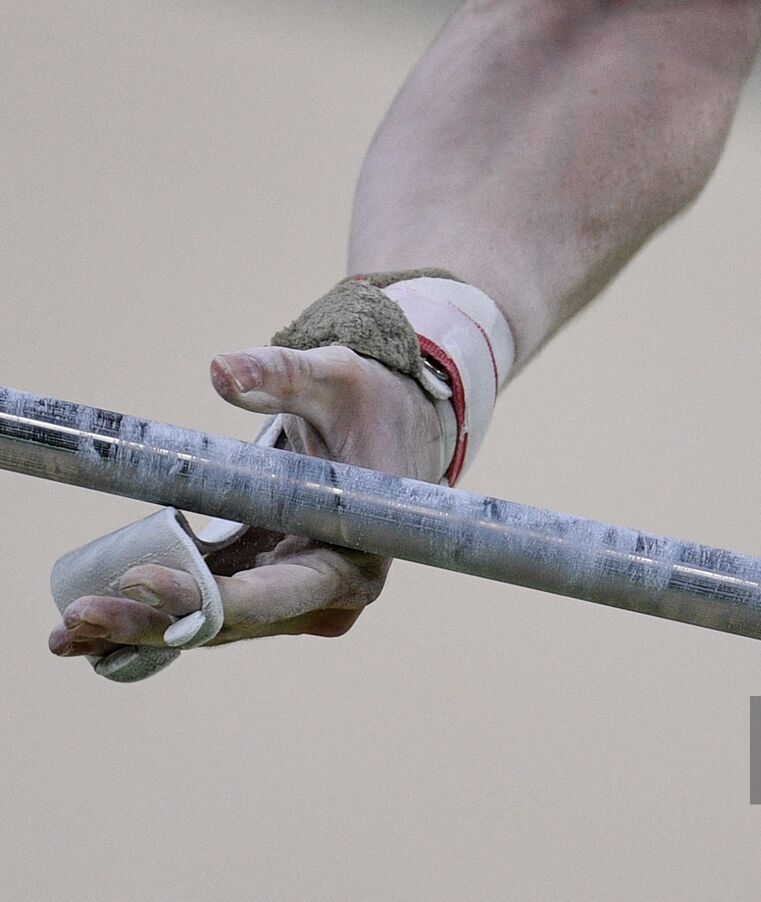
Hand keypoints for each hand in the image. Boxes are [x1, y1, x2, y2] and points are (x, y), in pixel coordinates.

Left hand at [48, 344, 444, 658]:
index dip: (204, 595)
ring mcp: (299, 599)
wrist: (398, 426)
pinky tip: (97, 629)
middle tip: (78, 619)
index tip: (139, 578)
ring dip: (144, 627)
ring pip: (214, 623)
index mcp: (355, 559)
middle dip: (154, 621)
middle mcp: (330, 596)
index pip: (273, 592)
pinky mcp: (272, 587)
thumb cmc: (371, 405)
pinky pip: (211, 608)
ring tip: (69, 632)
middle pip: (232, 620)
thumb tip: (220, 370)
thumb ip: (281, 375)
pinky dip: (159, 614)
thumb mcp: (335, 379)